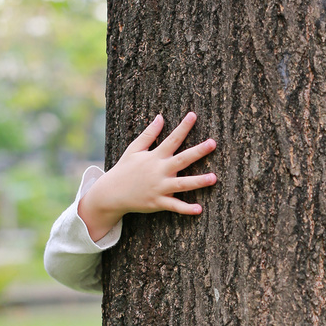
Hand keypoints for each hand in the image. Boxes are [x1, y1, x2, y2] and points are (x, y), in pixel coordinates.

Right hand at [78, 112, 216, 240]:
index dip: (183, 127)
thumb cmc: (124, 169)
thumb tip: (161, 117)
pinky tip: (199, 209)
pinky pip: (174, 206)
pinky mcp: (158, 202)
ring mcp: (159, 187)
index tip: (193, 115)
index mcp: (155, 157)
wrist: (111, 194)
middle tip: (213, 143)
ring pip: (182, 184)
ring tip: (214, 178)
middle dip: (198, 152)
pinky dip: (186, 209)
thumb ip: (149, 134)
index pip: (172, 139)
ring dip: (198, 181)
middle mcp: (159, 171)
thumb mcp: (134, 149)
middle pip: (182, 160)